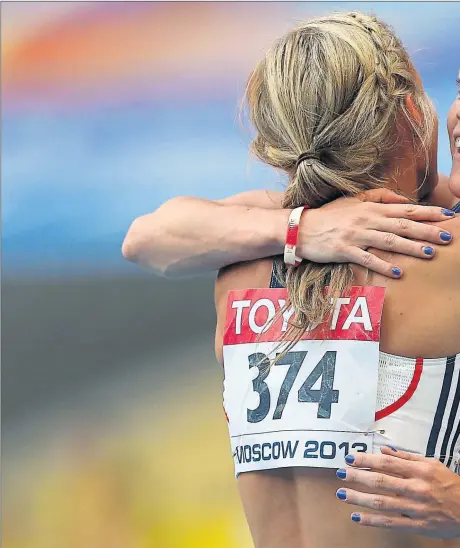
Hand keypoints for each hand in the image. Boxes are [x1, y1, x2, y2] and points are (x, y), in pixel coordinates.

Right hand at [298, 189, 454, 277]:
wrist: (301, 228)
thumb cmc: (329, 215)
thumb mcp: (353, 200)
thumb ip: (379, 196)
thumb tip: (403, 200)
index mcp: (371, 208)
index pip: (405, 209)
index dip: (427, 212)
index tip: (448, 216)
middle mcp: (366, 220)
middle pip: (402, 225)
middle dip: (427, 230)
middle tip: (447, 237)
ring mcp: (355, 235)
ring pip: (389, 241)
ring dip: (410, 247)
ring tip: (429, 253)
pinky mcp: (344, 250)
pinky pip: (366, 259)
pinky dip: (382, 265)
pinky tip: (397, 272)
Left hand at [335, 446, 459, 538]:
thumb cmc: (449, 484)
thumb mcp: (431, 463)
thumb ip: (406, 457)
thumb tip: (384, 450)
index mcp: (419, 471)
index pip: (386, 463)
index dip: (366, 460)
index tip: (350, 458)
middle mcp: (415, 488)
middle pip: (381, 481)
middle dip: (358, 477)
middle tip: (340, 473)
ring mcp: (415, 508)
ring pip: (382, 502)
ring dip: (359, 498)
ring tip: (342, 493)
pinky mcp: (416, 525)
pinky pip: (390, 523)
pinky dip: (372, 520)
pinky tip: (357, 516)